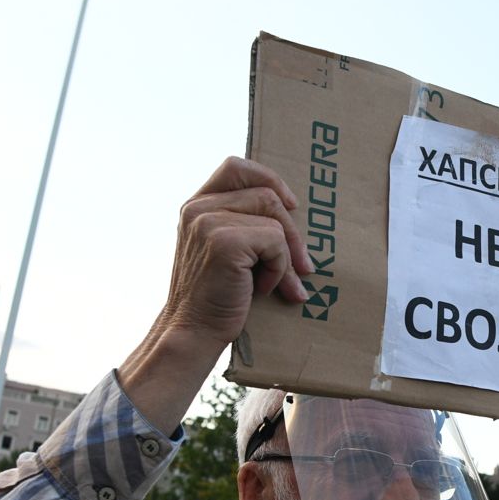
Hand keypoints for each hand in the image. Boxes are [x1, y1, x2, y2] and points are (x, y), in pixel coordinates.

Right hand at [119, 158, 314, 427]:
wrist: (194, 332)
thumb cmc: (216, 298)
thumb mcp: (226, 253)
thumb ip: (244, 226)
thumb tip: (295, 215)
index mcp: (197, 206)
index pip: (236, 167)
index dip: (269, 179)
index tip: (290, 206)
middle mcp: (198, 208)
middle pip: (266, 194)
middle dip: (292, 232)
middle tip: (304, 267)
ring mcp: (208, 221)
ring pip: (274, 219)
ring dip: (286, 255)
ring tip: (281, 284)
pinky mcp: (224, 240)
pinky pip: (275, 241)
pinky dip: (279, 268)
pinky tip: (262, 288)